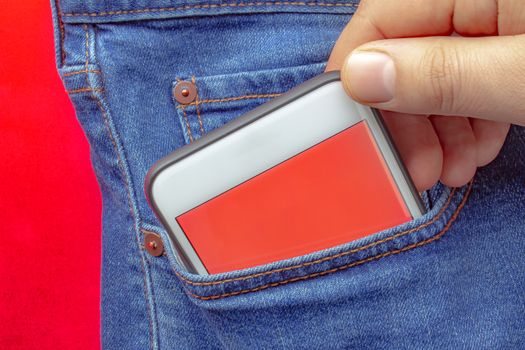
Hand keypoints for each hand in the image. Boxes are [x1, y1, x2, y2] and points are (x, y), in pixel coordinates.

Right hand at [327, 0, 524, 190]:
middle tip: (413, 167)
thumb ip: (442, 74)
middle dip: (406, 118)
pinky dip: (466, 115)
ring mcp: (493, 16)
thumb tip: (359, 76)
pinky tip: (474, 147)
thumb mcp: (522, 77)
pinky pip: (466, 73)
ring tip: (451, 168)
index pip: (381, 20)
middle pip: (406, 51)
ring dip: (435, 128)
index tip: (353, 132)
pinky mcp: (508, 38)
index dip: (358, 79)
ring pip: (434, 70)